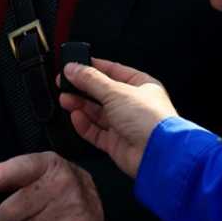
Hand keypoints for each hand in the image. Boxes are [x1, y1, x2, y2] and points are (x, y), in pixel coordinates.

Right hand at [58, 58, 177, 178]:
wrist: (157, 154)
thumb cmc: (150, 120)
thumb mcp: (116, 91)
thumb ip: (90, 80)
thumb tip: (73, 68)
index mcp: (141, 86)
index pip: (114, 71)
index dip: (93, 67)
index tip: (75, 66)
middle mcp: (133, 105)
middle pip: (102, 93)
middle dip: (83, 88)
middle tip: (64, 83)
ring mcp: (125, 125)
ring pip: (97, 113)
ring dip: (80, 105)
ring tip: (65, 98)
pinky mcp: (117, 143)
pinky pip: (96, 132)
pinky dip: (84, 125)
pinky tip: (75, 116)